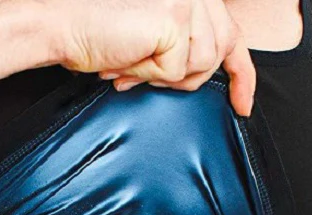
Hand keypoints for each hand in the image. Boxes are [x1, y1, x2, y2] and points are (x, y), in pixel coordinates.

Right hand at [52, 0, 255, 115]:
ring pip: (201, 66)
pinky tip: (131, 59)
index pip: (233, 38)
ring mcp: (190, 5)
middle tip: (145, 71)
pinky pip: (177, 69)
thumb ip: (182, 52)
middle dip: (184, 77)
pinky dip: (152, 74)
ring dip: (164, 75)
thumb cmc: (101, 37)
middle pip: (218, 56)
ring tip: (134, 62)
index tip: (243, 106)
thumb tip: (199, 78)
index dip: (242, 76)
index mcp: (194, 0)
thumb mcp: (153, 46)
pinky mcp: (176, 21)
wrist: (68, 28)